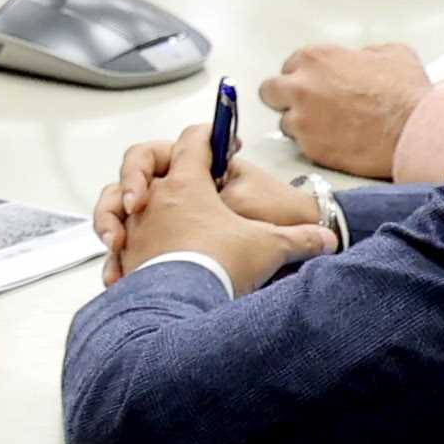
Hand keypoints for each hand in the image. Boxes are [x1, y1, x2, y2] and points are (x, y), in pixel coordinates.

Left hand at [92, 126, 333, 294]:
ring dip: (125, 206)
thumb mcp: (269, 246)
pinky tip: (129, 261)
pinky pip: (116, 244)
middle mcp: (154, 200)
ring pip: (117, 202)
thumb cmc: (218, 266)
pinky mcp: (127, 259)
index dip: (207, 135)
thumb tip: (327, 239)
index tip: (217, 139)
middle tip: (171, 175)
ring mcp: (135, 228)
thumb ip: (300, 239)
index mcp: (186, 184)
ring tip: (139, 214)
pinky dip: (122, 248)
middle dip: (156, 162)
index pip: (193, 140)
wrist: (182, 307)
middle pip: (141, 160)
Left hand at [260, 41, 429, 177]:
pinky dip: (315, 145)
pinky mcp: (309, 148)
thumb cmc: (406, 91)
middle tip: (307, 107)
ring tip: (330, 129)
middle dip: (285, 98)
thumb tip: (359, 59)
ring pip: (285, 122)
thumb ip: (363, 53)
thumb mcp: (390, 53)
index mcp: (316, 58)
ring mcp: (302, 120)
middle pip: (270, 92)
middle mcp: (300, 87)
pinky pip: (302, 146)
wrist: (414, 130)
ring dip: (302, 125)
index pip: (290, 65)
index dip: (304, 76)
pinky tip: (338, 143)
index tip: (316, 86)